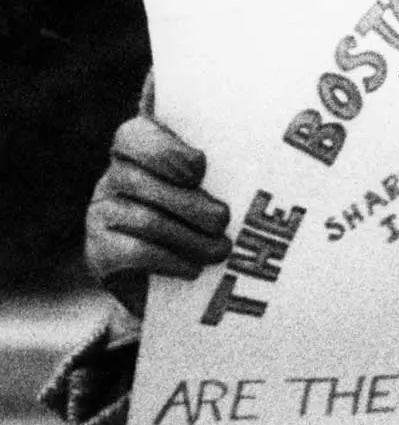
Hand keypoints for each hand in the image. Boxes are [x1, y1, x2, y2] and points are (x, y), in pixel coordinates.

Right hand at [85, 115, 230, 319]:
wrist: (178, 291)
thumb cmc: (210, 224)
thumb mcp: (222, 189)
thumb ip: (229, 166)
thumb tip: (275, 137)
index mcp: (142, 152)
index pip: (136, 133)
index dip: (165, 150)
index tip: (199, 169)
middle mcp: (115, 178)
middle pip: (140, 179)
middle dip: (190, 202)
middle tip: (223, 219)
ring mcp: (100, 214)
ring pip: (145, 219)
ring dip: (191, 238)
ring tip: (221, 250)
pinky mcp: (98, 253)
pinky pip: (132, 252)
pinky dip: (170, 261)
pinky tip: (193, 269)